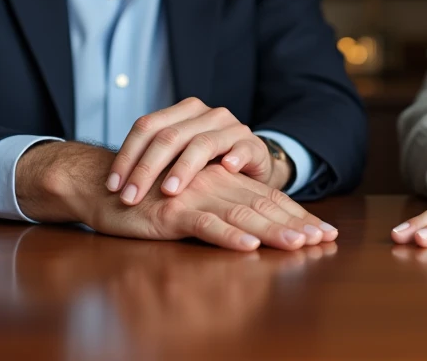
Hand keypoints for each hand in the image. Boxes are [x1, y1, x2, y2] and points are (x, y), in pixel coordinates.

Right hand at [17, 142, 335, 248]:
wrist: (101, 185)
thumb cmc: (148, 198)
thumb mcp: (191, 203)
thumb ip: (222, 210)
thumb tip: (256, 232)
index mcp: (223, 181)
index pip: (268, 198)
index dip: (297, 215)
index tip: (325, 233)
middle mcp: (215, 183)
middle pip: (264, 205)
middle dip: (296, 224)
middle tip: (324, 240)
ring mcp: (195, 195)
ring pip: (242, 213)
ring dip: (273, 231)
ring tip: (299, 245)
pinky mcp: (173, 210)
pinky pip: (205, 223)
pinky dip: (228, 236)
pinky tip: (249, 246)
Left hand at [106, 98, 280, 204]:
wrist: (251, 165)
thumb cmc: (207, 166)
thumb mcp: (177, 158)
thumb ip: (152, 162)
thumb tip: (109, 183)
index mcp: (182, 112)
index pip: (146, 126)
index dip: (126, 155)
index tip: (112, 186)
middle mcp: (206, 114)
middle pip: (168, 136)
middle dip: (145, 169)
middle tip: (130, 198)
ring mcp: (231, 127)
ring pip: (201, 143)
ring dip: (182, 169)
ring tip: (168, 192)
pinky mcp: (252, 144)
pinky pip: (241, 148)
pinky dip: (232, 158)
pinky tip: (224, 170)